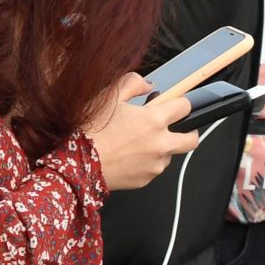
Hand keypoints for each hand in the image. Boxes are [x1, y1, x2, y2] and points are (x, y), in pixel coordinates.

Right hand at [85, 74, 200, 191]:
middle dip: (187, 131)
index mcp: (154, 120)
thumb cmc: (88, 129)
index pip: (185, 107)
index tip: (173, 103)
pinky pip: (153, 169)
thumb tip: (147, 84)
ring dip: (161, 148)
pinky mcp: (145, 180)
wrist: (73, 164)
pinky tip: (126, 156)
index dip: (179, 102)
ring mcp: (155, 165)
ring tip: (136, 143)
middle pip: (192, 139)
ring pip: (170, 155)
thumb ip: (132, 84)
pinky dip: (146, 162)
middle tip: (174, 127)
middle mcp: (161, 144)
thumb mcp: (107, 97)